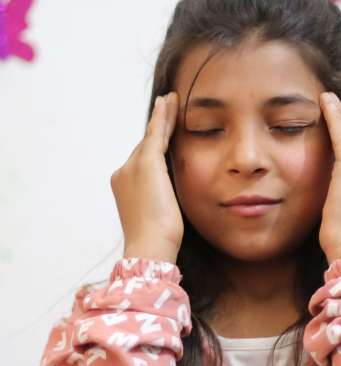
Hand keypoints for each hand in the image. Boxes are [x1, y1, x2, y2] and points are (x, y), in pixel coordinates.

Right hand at [110, 92, 182, 262]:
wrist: (151, 245)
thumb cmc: (158, 238)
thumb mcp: (158, 213)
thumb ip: (161, 196)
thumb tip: (171, 193)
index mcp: (125, 185)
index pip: (144, 159)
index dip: (155, 144)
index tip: (164, 132)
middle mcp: (124, 172)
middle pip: (146, 144)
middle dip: (157, 125)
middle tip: (165, 106)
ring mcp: (133, 166)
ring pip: (151, 136)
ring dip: (161, 116)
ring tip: (170, 99)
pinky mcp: (147, 163)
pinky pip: (156, 133)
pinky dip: (162, 117)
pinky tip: (168, 103)